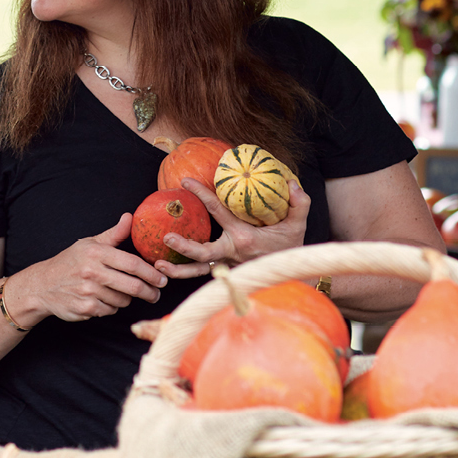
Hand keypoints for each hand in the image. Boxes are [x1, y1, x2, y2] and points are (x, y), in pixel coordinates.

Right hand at [10, 213, 168, 322]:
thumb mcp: (89, 243)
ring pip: (123, 300)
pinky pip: (110, 310)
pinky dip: (111, 307)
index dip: (151, 273)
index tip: (163, 279)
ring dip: (127, 299)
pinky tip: (104, 300)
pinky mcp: (84, 308)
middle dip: (149, 292)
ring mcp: (88, 291)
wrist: (41, 285)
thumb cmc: (69, 262)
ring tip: (121, 293)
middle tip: (156, 294)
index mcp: (96, 252)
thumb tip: (130, 217)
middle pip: (133, 286)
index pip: (132, 263)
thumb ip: (113, 234)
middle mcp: (92, 271)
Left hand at [155, 180, 310, 278]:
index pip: (218, 213)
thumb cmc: (290, 247)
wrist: (291, 275)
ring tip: (158, 264)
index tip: (185, 182)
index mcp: (244, 238)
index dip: (202, 195)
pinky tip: (169, 270)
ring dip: (178, 270)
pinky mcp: (225, 273)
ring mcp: (227, 266)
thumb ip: (299, 203)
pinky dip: (187, 274)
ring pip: (198, 270)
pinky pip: (203, 274)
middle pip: (203, 253)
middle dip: (183, 246)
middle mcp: (232, 254)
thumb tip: (292, 184)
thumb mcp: (298, 224)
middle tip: (166, 237)